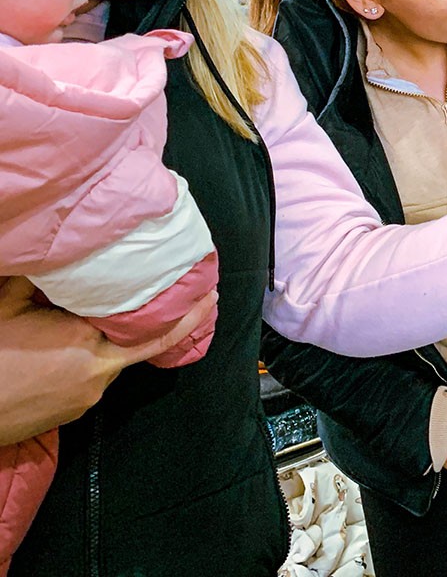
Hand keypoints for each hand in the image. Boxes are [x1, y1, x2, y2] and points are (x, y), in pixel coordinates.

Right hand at [0, 277, 217, 444]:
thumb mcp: (8, 306)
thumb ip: (38, 279)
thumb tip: (60, 252)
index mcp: (87, 343)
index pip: (151, 329)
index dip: (186, 314)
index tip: (210, 295)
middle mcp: (97, 373)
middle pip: (140, 344)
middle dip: (165, 323)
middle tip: (195, 299)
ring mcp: (87, 397)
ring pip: (115, 359)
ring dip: (114, 340)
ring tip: (104, 318)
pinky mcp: (75, 412)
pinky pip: (96, 377)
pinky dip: (97, 357)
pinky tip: (76, 345)